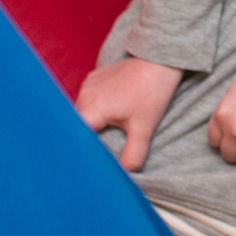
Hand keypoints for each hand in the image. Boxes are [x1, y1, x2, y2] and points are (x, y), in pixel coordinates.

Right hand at [76, 55, 182, 171]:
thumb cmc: (152, 92)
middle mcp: (85, 95)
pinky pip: (87, 100)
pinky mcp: (94, 78)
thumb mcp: (144, 128)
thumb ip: (132, 155)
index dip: (79, 150)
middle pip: (76, 125)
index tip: (84, 161)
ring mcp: (88, 85)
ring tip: (100, 136)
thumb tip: (123, 174)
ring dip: (89, 124)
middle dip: (84, 139)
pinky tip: (107, 117)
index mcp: (93, 108)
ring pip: (81, 112)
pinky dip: (93, 111)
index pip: (76, 136)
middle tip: (93, 152)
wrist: (159, 61)